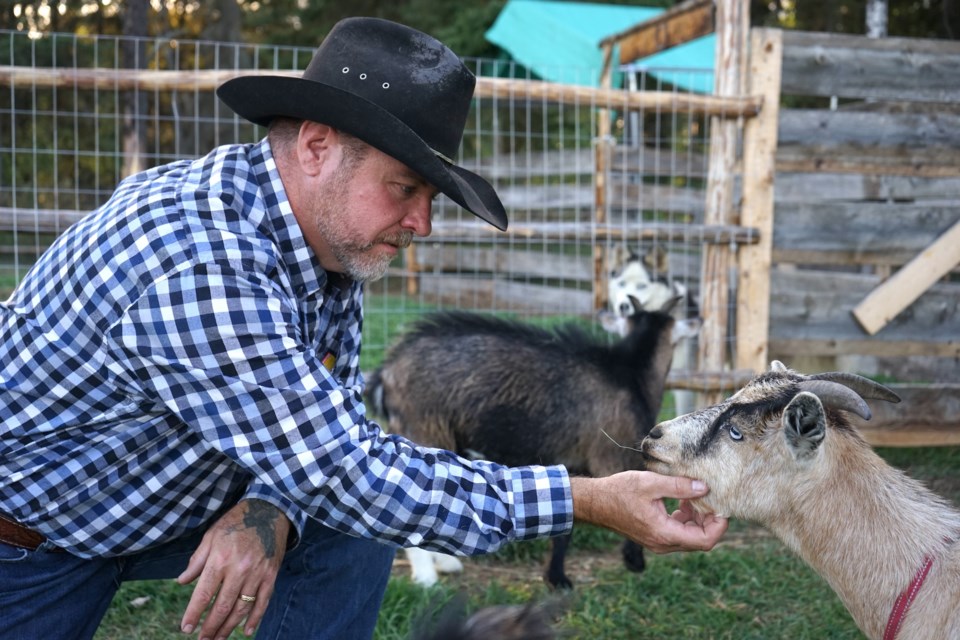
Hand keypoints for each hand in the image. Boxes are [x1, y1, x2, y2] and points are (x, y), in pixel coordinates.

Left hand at [177, 499, 290, 637]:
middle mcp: (239, 569)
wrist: (268, 510)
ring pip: (242, 608)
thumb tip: (182, 581)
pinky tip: (246, 631)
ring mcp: (257, 573)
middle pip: (222, 606)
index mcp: (220, 559)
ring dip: (229, 627)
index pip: (204, 593)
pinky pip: (263, 602)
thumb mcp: (211, 536)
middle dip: (210, 627)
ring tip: (218, 639)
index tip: (185, 628)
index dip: (194, 613)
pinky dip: (255, 618)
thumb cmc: (235, 522)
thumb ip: (197, 560)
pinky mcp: (271, 575)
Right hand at [570, 471, 726, 552]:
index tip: (721, 506)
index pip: (704, 540)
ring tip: (695, 495)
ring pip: (690, 536)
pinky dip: (686, 519)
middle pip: (700, 540)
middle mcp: (663, 543)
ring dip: (698, 518)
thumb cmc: (619, 492)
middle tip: (710, 497)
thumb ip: (679, 487)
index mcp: (664, 533)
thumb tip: (705, 487)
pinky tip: (683, 501)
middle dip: (709, 520)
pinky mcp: (654, 536)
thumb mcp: (651, 484)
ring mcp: (658, 542)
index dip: (719, 526)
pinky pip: (678, 533)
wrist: (595, 503)